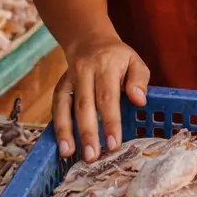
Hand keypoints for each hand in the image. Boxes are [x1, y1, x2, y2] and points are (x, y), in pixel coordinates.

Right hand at [53, 34, 149, 162]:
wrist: (89, 40)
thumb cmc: (117, 57)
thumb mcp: (135, 61)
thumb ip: (139, 79)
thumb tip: (140, 100)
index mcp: (107, 66)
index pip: (108, 96)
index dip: (110, 121)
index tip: (113, 143)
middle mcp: (85, 72)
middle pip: (85, 104)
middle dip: (87, 132)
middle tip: (92, 157)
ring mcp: (70, 79)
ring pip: (66, 106)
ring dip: (66, 131)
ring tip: (69, 154)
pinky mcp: (60, 85)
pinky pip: (56, 105)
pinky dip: (57, 125)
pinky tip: (61, 145)